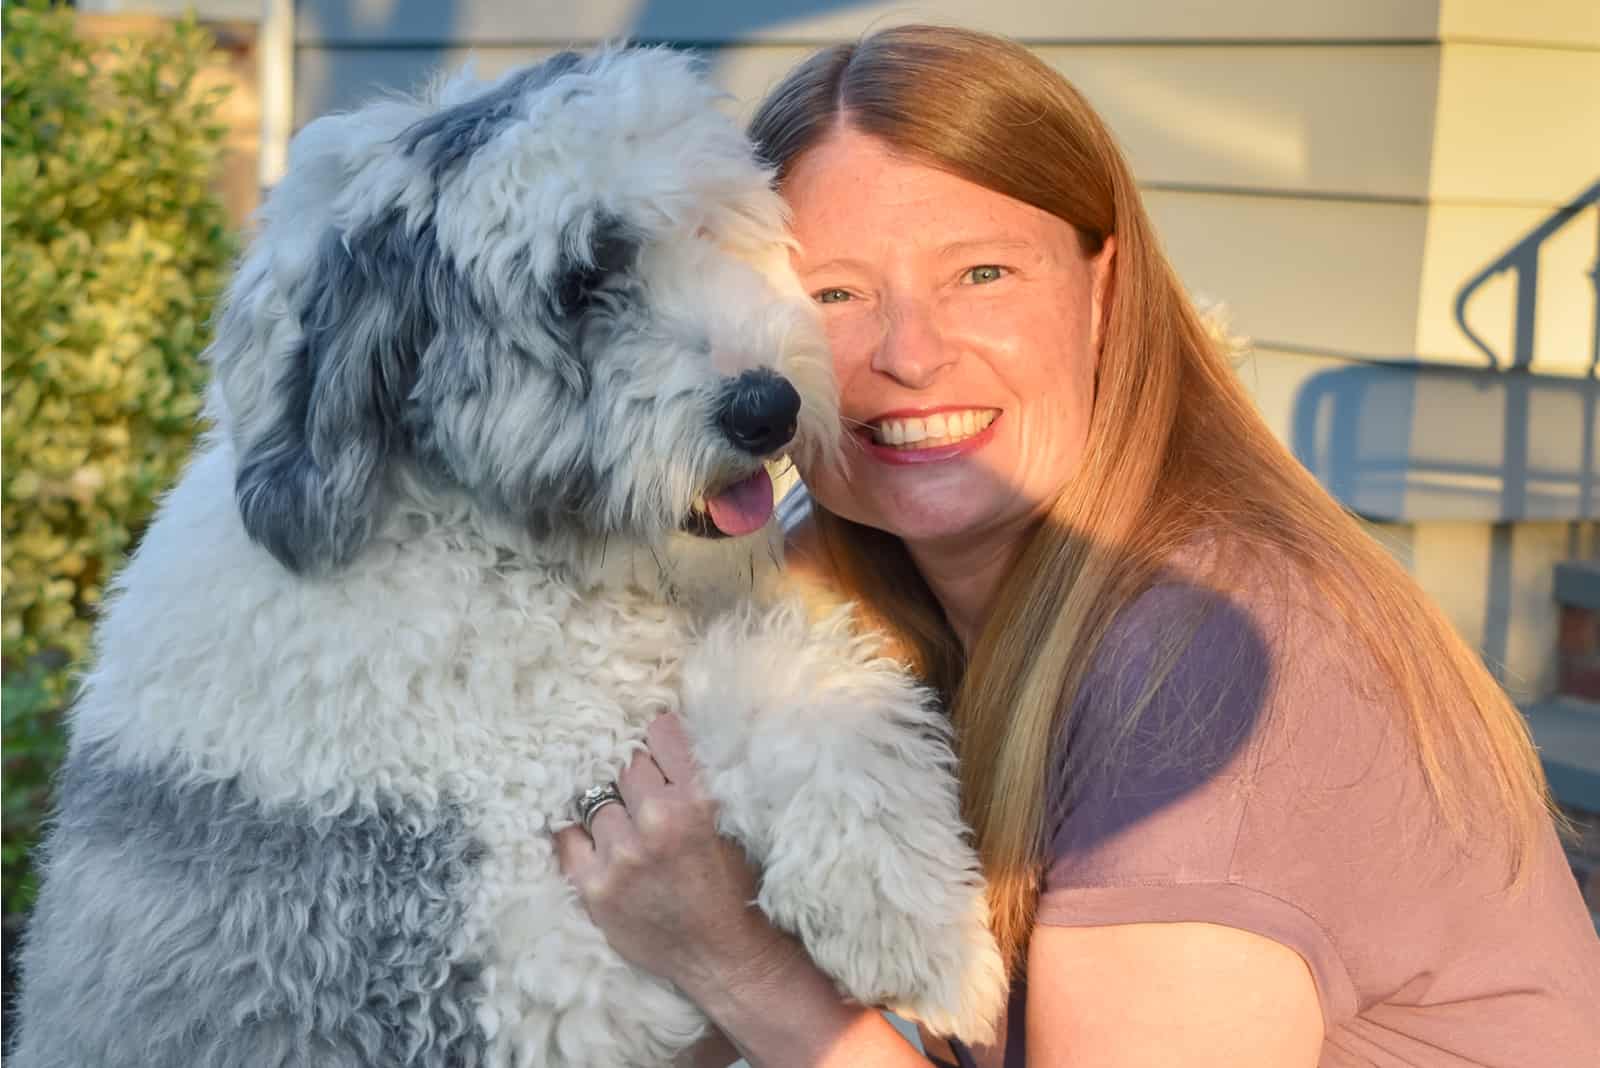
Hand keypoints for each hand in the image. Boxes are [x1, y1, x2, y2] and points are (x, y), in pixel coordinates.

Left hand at [555, 713, 792, 1001]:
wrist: (721, 955)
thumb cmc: (730, 885)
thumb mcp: (726, 821)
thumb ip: (695, 779)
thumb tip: (661, 730)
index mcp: (696, 801)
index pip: (661, 733)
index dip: (659, 733)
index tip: (657, 740)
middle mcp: (656, 824)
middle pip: (625, 764)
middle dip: (636, 775)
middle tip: (645, 793)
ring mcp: (620, 857)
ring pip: (596, 799)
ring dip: (610, 807)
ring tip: (626, 824)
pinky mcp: (593, 887)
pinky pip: (567, 838)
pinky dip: (580, 834)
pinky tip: (596, 839)